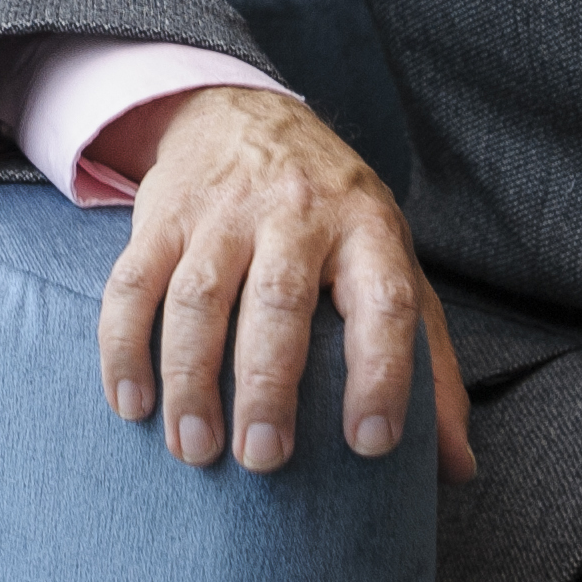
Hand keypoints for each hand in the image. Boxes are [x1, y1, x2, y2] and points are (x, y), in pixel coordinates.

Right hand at [93, 86, 475, 481]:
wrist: (241, 114)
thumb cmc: (332, 214)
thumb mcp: (392, 262)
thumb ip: (426, 361)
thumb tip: (457, 466)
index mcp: (368, 229)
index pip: (386, 301)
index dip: (383, 374)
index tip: (371, 445)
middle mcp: (297, 212)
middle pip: (279, 301)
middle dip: (268, 386)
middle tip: (263, 460)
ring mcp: (223, 211)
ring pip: (198, 296)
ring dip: (190, 379)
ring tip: (195, 449)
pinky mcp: (161, 215)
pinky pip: (132, 283)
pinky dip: (124, 347)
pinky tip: (130, 404)